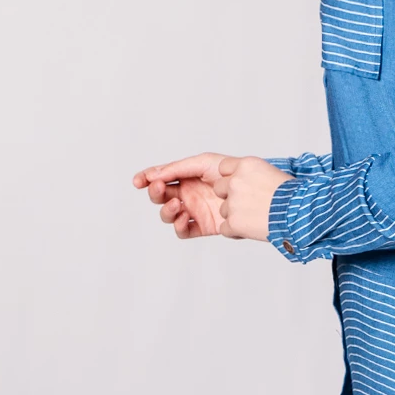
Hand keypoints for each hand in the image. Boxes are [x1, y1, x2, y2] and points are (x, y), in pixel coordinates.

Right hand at [132, 154, 287, 240]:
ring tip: (178, 204)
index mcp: (188, 176)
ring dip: (166, 210)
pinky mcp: (204, 227)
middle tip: (160, 188)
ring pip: (168, 214)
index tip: (138, 180)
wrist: (257, 193)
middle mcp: (189, 193)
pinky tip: (183, 218)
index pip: (161, 177)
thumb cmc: (233, 173)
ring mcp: (195, 210)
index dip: (146, 178)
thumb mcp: (204, 163)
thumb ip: (179, 167)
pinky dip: (178, 226)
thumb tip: (155, 175)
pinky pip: (183, 231)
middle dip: (155, 192)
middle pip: (161, 196)